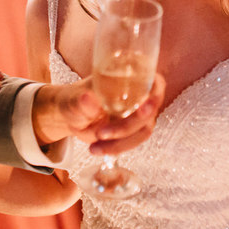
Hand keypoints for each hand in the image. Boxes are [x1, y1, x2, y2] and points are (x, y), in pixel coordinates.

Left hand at [31, 73, 167, 156]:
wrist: (72, 114)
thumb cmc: (75, 98)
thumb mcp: (74, 98)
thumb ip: (82, 100)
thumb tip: (87, 98)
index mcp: (132, 79)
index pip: (155, 83)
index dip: (155, 94)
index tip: (145, 106)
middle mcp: (140, 97)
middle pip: (150, 112)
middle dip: (130, 124)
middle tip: (103, 132)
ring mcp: (137, 116)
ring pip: (142, 131)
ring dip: (121, 141)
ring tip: (94, 145)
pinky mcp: (132, 133)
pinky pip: (132, 142)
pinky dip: (116, 148)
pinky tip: (97, 149)